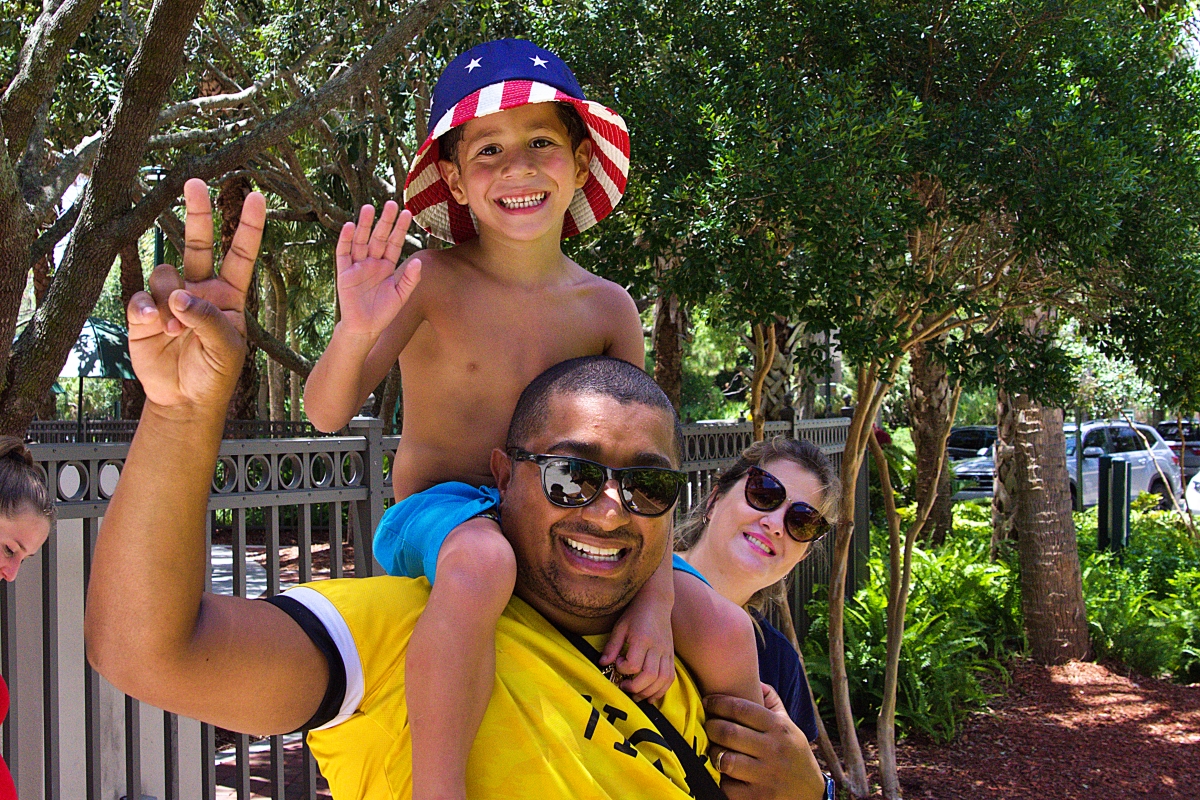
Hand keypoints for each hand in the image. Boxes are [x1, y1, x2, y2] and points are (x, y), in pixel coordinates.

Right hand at [127, 179, 263, 410]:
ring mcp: (171, 297)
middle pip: (198, 242)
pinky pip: (142, 298)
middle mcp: (201, 288)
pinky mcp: (145, 312)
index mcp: (230, 294)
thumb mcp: (226, 348)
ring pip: (166, 273)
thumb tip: (179, 295)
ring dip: (170, 298)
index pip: (242, 254)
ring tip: (175, 330)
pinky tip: (154, 325)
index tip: (256, 197)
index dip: (249, 227)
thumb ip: (207, 319)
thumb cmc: (216, 372)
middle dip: (198, 212)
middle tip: (195, 182)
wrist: (186, 398)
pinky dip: (148, 309)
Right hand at [335, 201, 421, 336]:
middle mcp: (372, 262)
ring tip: (369, 208)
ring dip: (364, 225)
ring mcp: (358, 265)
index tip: (407, 213)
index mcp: (386, 265)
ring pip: (361, 240)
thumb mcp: (401, 295)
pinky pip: (344, 253)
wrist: (365, 328)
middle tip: (391, 204)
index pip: (394, 242)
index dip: (400, 228)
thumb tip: (418, 262)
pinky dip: (346, 240)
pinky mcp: (344, 272)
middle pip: (378, 237)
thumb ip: (410, 279)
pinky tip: (350, 226)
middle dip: (384, 221)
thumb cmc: (384, 312)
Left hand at [600, 587, 675, 701]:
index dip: (622, 669)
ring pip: (662, 679)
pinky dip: (662, 689)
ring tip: (637, 696)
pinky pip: (670, 677)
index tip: (618, 664)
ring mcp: (666, 652)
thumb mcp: (620, 627)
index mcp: (642, 639)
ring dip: (649, 692)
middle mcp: (657, 647)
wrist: (657, 602)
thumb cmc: (636, 614)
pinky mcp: (671, 655)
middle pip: (649, 676)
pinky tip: (651, 694)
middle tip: (624, 687)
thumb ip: (612, 646)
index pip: (633, 664)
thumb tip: (603, 664)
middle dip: (635, 687)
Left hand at [704, 684, 825, 799]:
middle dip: (711, 726)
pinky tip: (721, 773)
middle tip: (707, 725)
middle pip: (728, 732)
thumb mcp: (789, 726)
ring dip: (713, 752)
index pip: (742, 708)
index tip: (707, 701)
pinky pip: (727, 786)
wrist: (812, 795)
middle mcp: (773, 750)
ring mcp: (766, 775)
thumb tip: (757, 681)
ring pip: (725, 759)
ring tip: (712, 748)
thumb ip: (773, 702)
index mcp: (779, 728)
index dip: (718, 702)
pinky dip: (719, 779)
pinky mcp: (758, 798)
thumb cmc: (794, 755)